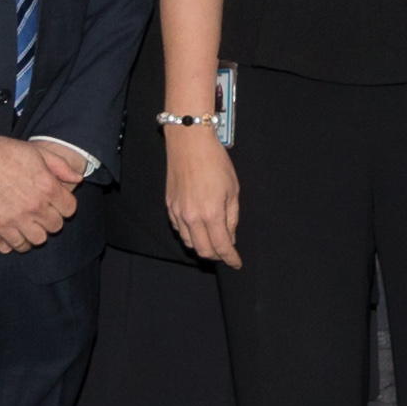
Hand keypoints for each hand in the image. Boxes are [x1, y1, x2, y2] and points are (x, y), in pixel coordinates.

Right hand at [0, 135, 80, 257]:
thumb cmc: (7, 151)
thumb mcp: (39, 152)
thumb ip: (61, 166)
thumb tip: (78, 178)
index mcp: (48, 186)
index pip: (69, 209)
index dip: (64, 206)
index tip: (56, 203)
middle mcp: (36, 205)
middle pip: (56, 226)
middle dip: (51, 219)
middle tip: (42, 213)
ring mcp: (18, 217)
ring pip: (39, 239)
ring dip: (37, 232)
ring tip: (31, 224)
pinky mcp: (0, 225)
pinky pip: (18, 244)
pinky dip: (21, 242)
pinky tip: (19, 233)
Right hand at [164, 123, 240, 267]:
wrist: (189, 142)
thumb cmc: (215, 162)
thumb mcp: (232, 189)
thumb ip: (231, 217)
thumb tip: (230, 237)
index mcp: (211, 213)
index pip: (222, 246)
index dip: (231, 258)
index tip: (237, 263)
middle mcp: (191, 217)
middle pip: (203, 250)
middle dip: (217, 256)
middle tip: (227, 253)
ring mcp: (177, 212)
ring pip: (189, 242)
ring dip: (202, 246)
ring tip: (213, 240)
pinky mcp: (169, 206)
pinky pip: (179, 229)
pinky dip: (190, 234)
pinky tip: (198, 227)